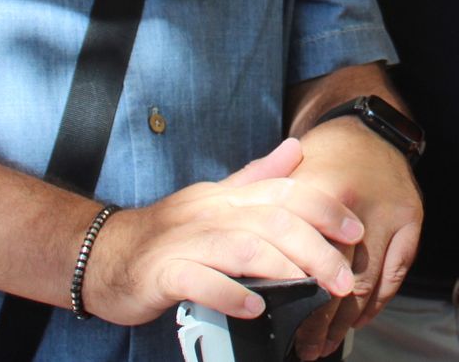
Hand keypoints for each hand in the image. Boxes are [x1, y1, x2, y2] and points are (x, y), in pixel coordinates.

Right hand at [81, 138, 362, 326]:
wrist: (103, 254)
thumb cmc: (167, 232)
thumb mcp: (215, 199)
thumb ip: (256, 178)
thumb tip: (295, 150)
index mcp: (227, 196)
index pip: (284, 192)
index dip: (324, 208)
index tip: (355, 231)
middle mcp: (210, 212)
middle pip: (271, 220)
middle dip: (315, 247)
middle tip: (343, 277)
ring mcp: (185, 241)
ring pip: (241, 246)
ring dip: (283, 269)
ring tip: (312, 289)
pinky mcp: (162, 272)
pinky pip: (198, 280)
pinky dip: (229, 293)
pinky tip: (255, 308)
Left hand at [288, 118, 423, 358]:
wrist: (367, 127)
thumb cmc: (318, 157)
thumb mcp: (285, 182)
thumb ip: (269, 223)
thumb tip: (244, 276)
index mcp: (319, 194)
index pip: (308, 263)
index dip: (298, 302)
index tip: (285, 329)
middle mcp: (358, 206)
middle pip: (341, 281)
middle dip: (322, 321)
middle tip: (305, 347)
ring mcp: (391, 214)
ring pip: (369, 284)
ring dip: (348, 321)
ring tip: (326, 341)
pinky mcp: (412, 219)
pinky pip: (396, 275)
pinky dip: (377, 303)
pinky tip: (358, 319)